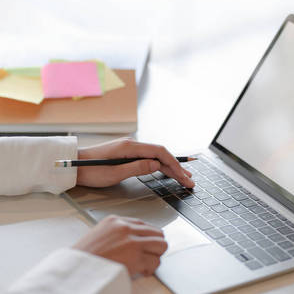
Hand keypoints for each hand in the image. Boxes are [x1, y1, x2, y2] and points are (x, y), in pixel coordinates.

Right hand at [73, 215, 167, 276]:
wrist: (74, 272)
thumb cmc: (83, 259)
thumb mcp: (98, 235)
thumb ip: (117, 233)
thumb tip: (135, 239)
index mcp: (115, 221)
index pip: (143, 224)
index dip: (147, 237)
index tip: (146, 244)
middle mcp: (125, 228)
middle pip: (157, 233)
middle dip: (155, 246)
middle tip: (148, 255)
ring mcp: (132, 242)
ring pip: (161, 245)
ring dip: (155, 256)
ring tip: (146, 263)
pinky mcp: (136, 258)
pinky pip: (155, 262)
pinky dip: (151, 269)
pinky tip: (142, 271)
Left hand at [76, 138, 193, 187]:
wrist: (72, 166)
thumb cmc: (90, 171)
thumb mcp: (114, 173)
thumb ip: (137, 168)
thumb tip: (157, 166)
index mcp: (130, 147)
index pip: (160, 153)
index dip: (174, 164)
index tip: (183, 176)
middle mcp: (132, 145)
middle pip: (161, 155)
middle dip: (177, 168)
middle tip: (189, 180)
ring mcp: (130, 149)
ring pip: (156, 157)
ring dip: (171, 167)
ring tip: (184, 177)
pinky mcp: (127, 154)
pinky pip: (149, 159)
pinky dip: (161, 166)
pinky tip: (168, 172)